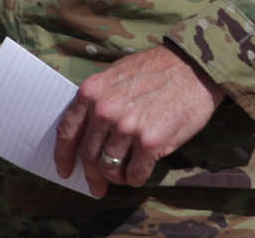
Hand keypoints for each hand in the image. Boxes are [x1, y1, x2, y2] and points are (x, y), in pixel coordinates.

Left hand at [53, 43, 226, 195]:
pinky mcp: (150, 143)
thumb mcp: (114, 77)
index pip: (67, 131)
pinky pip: (135, 173)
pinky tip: (138, 175)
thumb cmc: (154, 70)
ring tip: (122, 176)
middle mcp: (104, 111)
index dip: (63, 156)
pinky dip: (134, 179)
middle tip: (96, 187)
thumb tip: (87, 133)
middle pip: (88, 155)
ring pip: (109, 167)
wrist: (191, 67)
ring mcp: (127, 128)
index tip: (63, 171)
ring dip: (115, 178)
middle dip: (91, 175)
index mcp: (90, 93)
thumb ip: (97, 102)